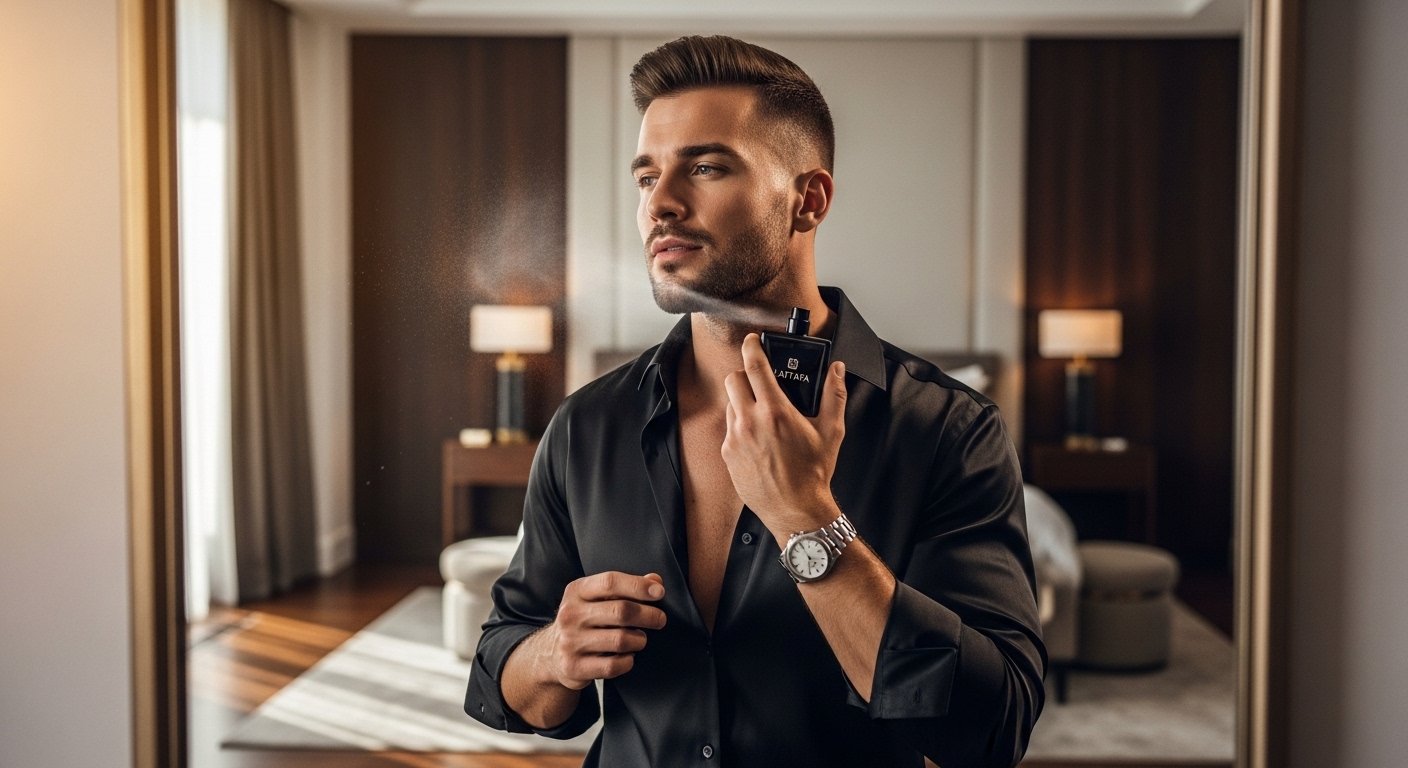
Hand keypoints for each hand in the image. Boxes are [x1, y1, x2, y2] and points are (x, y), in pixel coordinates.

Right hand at [542, 571, 666, 689]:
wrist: (551, 655)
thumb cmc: (584, 621)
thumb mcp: (597, 598)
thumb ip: (626, 588)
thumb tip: (655, 581)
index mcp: (576, 591)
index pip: (610, 582)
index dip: (638, 586)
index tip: (659, 592)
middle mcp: (570, 615)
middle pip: (620, 611)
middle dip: (648, 615)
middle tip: (660, 620)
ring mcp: (570, 642)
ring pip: (620, 640)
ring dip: (639, 640)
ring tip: (640, 638)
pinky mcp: (574, 667)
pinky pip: (613, 665)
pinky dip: (628, 661)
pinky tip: (627, 656)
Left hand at [720, 333, 846, 534]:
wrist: (795, 510)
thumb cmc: (814, 473)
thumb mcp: (831, 431)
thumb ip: (834, 395)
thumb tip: (837, 370)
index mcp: (776, 412)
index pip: (755, 366)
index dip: (751, 347)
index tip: (752, 340)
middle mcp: (750, 422)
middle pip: (734, 379)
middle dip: (745, 374)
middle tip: (759, 380)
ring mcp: (735, 438)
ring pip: (730, 403)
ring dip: (742, 400)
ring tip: (762, 413)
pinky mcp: (728, 454)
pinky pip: (729, 427)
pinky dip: (740, 424)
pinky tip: (758, 437)